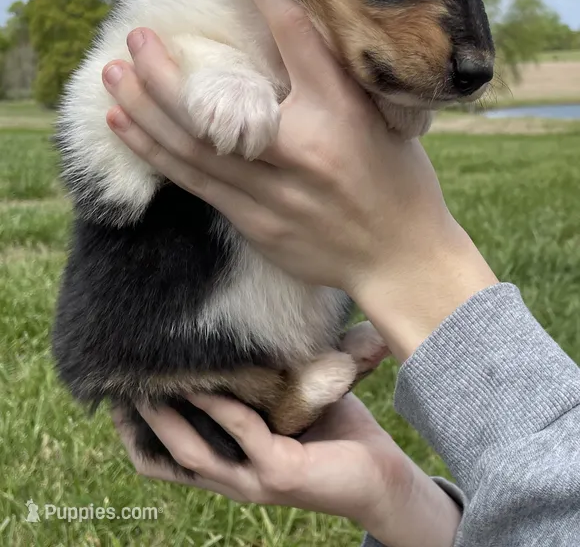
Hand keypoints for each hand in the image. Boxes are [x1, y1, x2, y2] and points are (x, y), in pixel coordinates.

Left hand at [102, 0, 496, 360]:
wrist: (402, 260)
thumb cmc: (400, 181)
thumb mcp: (383, 117)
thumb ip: (334, 81)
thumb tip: (288, 37)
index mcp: (341, 111)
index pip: (291, 29)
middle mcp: (302, 148)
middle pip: (213, 104)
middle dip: (164, 69)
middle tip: (135, 35)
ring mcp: (273, 191)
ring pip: (189, 145)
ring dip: (144, 106)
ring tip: (111, 74)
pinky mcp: (254, 221)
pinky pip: (192, 181)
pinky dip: (153, 150)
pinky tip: (125, 125)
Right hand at [113, 392, 460, 546]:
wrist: (383, 475)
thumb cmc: (335, 434)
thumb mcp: (287, 406)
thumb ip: (262, 382)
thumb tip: (246, 330)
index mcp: (231, 465)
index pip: (169, 460)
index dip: (139, 433)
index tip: (120, 396)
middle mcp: (235, 478)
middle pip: (169, 456)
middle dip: (142, 421)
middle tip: (124, 383)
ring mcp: (255, 480)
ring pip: (195, 452)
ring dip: (170, 416)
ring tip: (153, 381)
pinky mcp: (281, 473)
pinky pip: (242, 434)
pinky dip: (222, 406)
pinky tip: (210, 381)